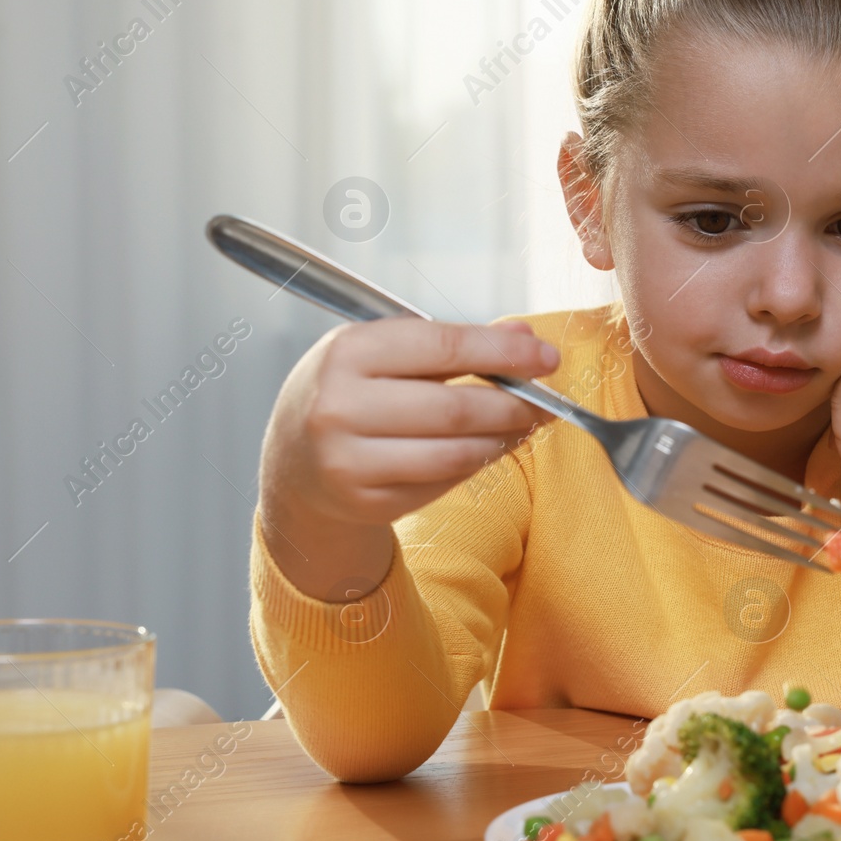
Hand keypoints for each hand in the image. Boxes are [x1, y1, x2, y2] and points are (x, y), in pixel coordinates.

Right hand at [257, 318, 557, 598]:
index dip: (504, 354)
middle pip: (455, 408)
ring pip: (455, 454)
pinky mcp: (365, 502)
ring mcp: (349, 461)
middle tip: (544, 401)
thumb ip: (454, 344)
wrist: (294, 463)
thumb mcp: (385, 353)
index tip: (547, 358)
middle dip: (514, 404)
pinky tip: (484, 449)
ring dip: (501, 440)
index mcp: (347, 351)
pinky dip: (474, 465)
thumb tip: (525, 338)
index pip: (443, 346)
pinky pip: (442, 483)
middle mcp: (340, 406)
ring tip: (520, 425)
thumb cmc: (349, 394)